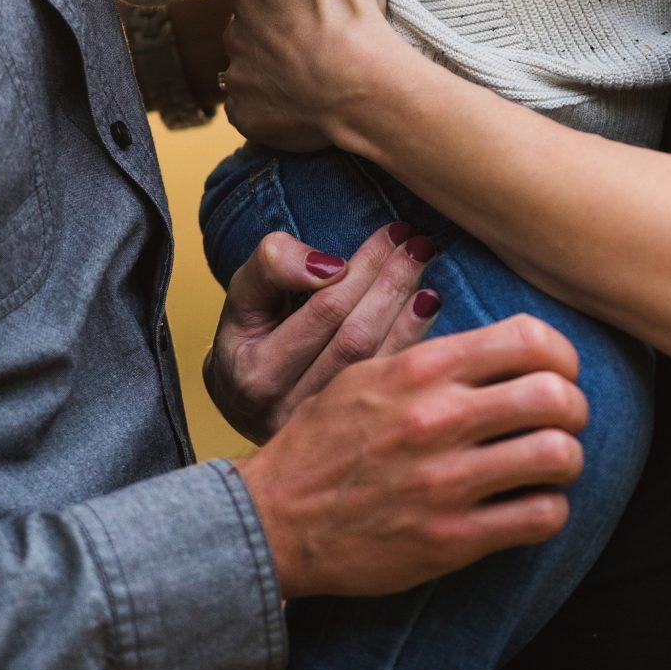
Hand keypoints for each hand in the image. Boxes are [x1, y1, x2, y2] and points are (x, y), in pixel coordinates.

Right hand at [204, 215, 437, 440]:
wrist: (243, 400)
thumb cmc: (248, 338)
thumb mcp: (243, 296)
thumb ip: (272, 266)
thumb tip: (329, 267)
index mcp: (256, 374)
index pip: (323, 311)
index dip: (363, 267)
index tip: (392, 232)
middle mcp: (287, 409)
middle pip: (355, 337)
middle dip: (390, 283)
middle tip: (418, 244)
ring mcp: (321, 429)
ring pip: (376, 362)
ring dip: (408, 311)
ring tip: (424, 268)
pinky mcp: (350, 437)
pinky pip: (390, 387)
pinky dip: (414, 342)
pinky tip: (427, 309)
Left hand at [218, 0, 403, 149]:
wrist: (358, 82)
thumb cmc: (344, 7)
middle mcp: (233, 32)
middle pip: (247, 23)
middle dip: (271, 25)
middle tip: (311, 31)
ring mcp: (239, 78)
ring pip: (248, 66)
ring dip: (271, 65)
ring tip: (310, 69)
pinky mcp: (248, 116)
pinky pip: (251, 107)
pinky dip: (269, 105)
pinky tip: (299, 100)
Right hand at [239, 314, 586, 596]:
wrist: (272, 520)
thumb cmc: (322, 443)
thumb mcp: (366, 374)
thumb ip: (434, 357)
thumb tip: (504, 348)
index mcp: (420, 369)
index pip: (529, 339)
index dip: (561, 355)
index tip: (557, 373)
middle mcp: (438, 419)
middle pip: (556, 396)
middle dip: (574, 408)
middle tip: (563, 422)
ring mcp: (446, 482)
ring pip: (560, 456)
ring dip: (566, 460)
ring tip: (549, 466)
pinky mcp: (451, 540)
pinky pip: (541, 517)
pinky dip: (550, 510)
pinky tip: (531, 506)